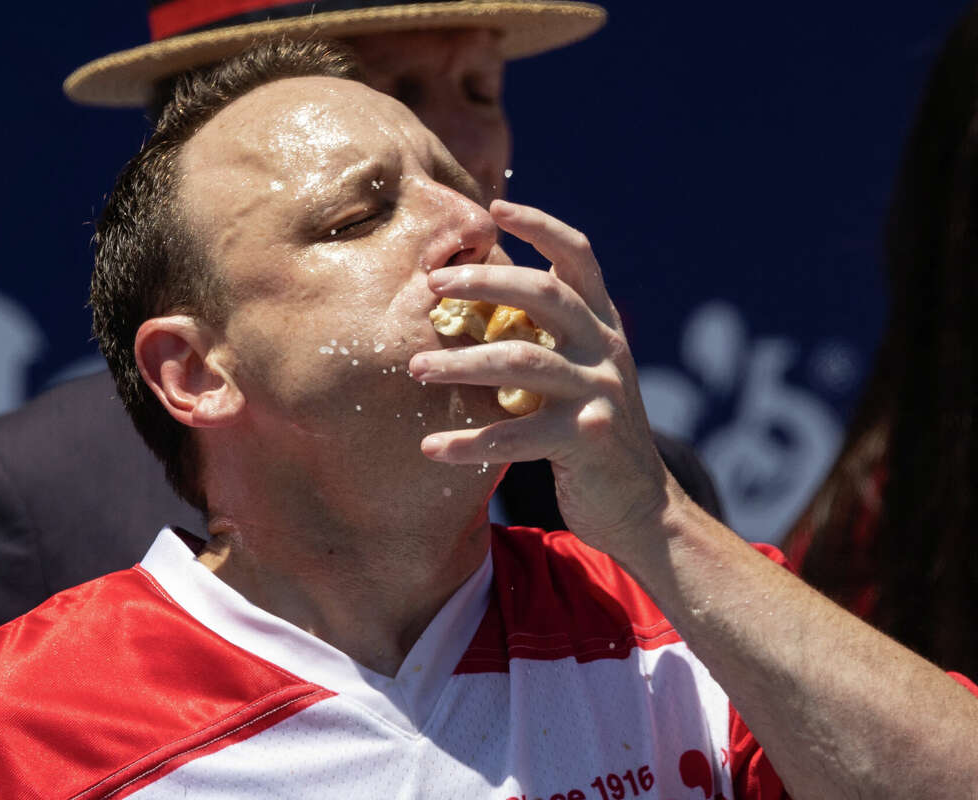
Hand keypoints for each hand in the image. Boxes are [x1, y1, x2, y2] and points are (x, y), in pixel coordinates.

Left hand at [409, 200, 671, 554]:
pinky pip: (514, 436)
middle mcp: (605, 349)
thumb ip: (549, 339)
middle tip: (433, 286)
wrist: (643, 507)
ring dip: (461, 362)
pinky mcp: (586, 439)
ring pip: (521, 360)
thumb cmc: (591, 434)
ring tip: (416, 368)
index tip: (495, 208)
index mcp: (602, 326)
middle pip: (544, 293)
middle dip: (484, 282)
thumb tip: (482, 304)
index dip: (540, 225)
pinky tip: (432, 449)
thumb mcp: (582, 374)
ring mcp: (599, 392)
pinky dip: (468, 443)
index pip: (578, 256)